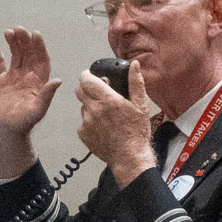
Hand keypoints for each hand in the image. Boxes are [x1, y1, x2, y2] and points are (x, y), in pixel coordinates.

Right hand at [0, 28, 62, 179]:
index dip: (39, 46)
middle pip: (28, 53)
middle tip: (19, 30)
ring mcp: (14, 77)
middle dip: (25, 40)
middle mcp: (27, 76)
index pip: (41, 59)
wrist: (6, 131)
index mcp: (38, 81)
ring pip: (15, 54)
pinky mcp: (0, 80)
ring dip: (13, 42)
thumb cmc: (24, 123)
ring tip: (8, 32)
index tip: (35, 34)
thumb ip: (47, 95)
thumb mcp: (38, 110)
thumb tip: (58, 80)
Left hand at [75, 61, 156, 186]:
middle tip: (98, 92)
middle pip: (79, 91)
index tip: (90, 75)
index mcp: (108, 100)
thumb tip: (134, 65)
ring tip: (106, 114)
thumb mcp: (141, 105)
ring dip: (90, 105)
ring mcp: (86, 122)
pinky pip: (83, 121)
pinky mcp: (82, 133)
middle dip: (87, 88)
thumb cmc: (137, 132)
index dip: (86, 75)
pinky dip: (90, 121)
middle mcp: (94, 110)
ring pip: (82, 106)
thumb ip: (135, 82)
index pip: (86, 80)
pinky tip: (103, 127)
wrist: (129, 157)